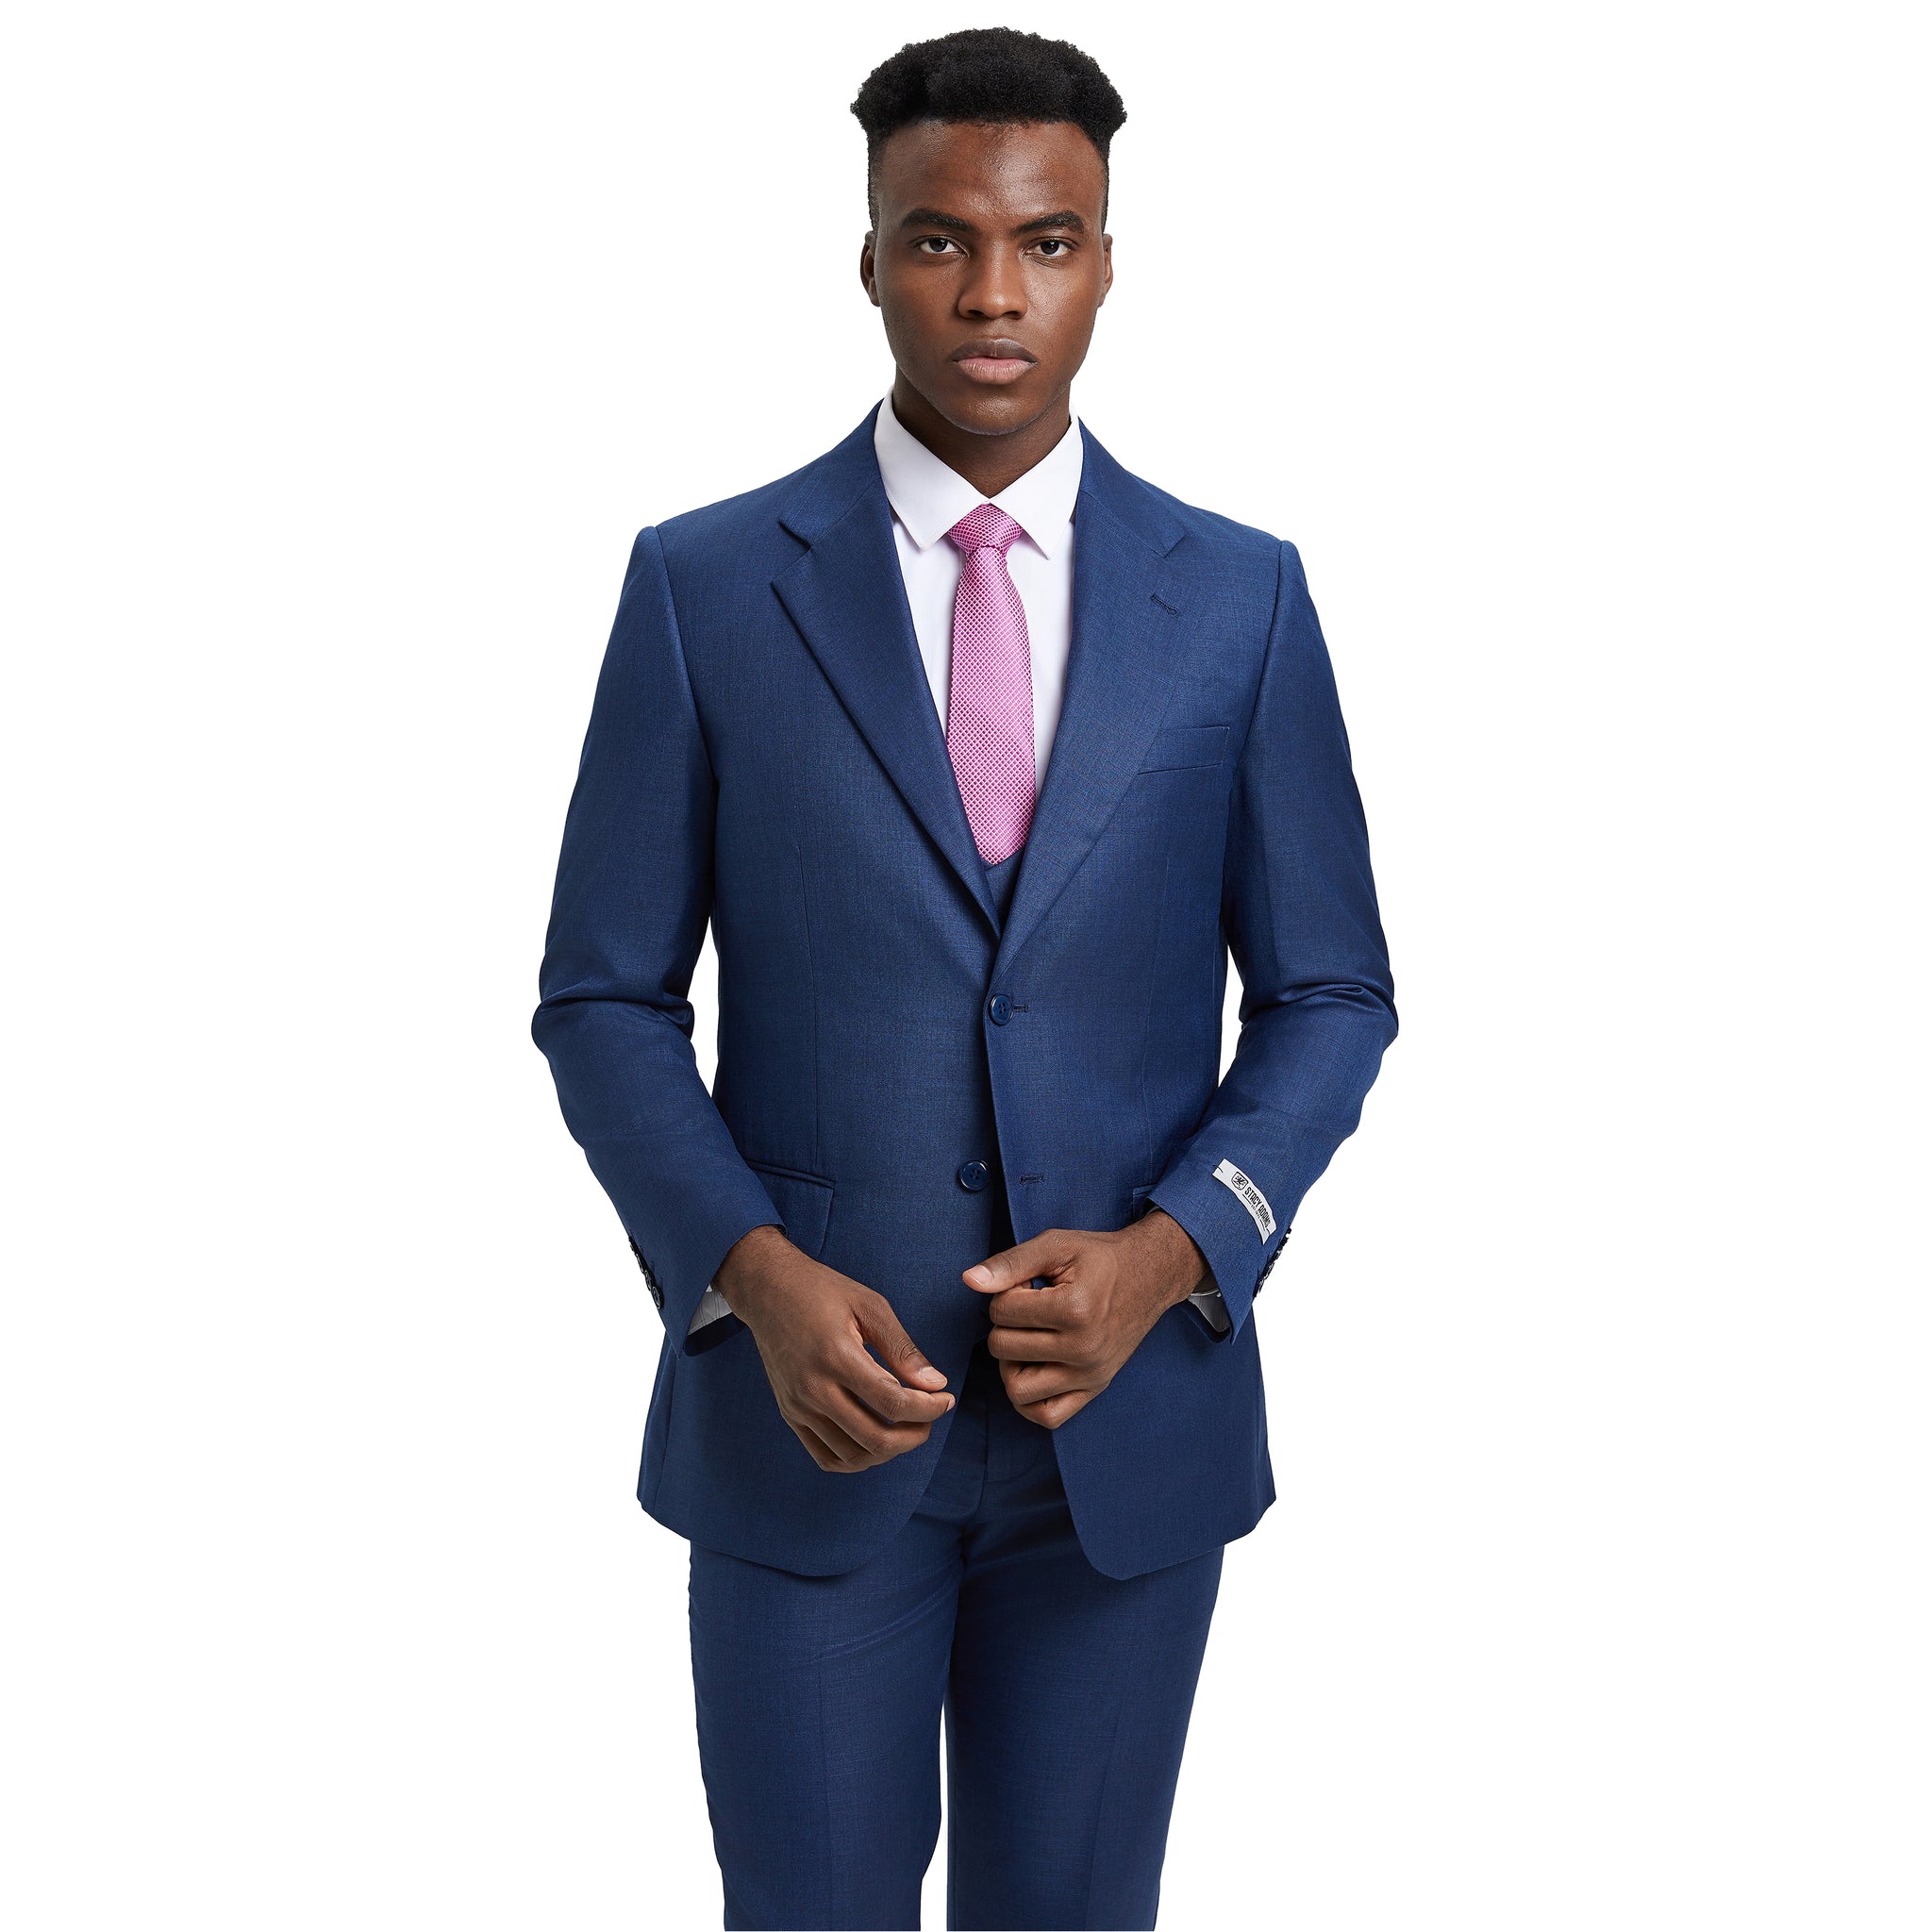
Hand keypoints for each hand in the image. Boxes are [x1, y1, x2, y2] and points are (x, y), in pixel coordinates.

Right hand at [715, 1225, 954, 1472]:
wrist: (767, 1291)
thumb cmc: (822, 1291)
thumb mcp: (869, 1306)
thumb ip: (902, 1348)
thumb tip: (936, 1384)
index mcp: (836, 1357)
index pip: (892, 1401)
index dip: (928, 1408)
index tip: (946, 1399)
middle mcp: (814, 1388)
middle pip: (875, 1438)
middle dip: (914, 1435)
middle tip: (930, 1417)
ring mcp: (799, 1406)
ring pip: (852, 1456)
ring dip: (888, 1450)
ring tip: (906, 1427)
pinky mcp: (791, 1414)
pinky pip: (827, 1457)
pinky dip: (857, 1459)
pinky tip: (876, 1439)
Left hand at [963, 1210, 1208, 1428]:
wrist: (1149, 1276)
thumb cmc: (1099, 1258)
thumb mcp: (1056, 1245)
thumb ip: (1010, 1262)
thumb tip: (969, 1281)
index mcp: (1075, 1309)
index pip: (1001, 1311)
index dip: (1005, 1290)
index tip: (1028, 1284)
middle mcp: (1084, 1349)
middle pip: (1003, 1348)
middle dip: (1004, 1323)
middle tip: (1027, 1308)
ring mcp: (1090, 1375)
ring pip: (1017, 1390)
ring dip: (1010, 1363)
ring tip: (1027, 1338)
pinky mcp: (1094, 1389)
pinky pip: (1047, 1416)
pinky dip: (1029, 1399)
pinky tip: (1032, 1369)